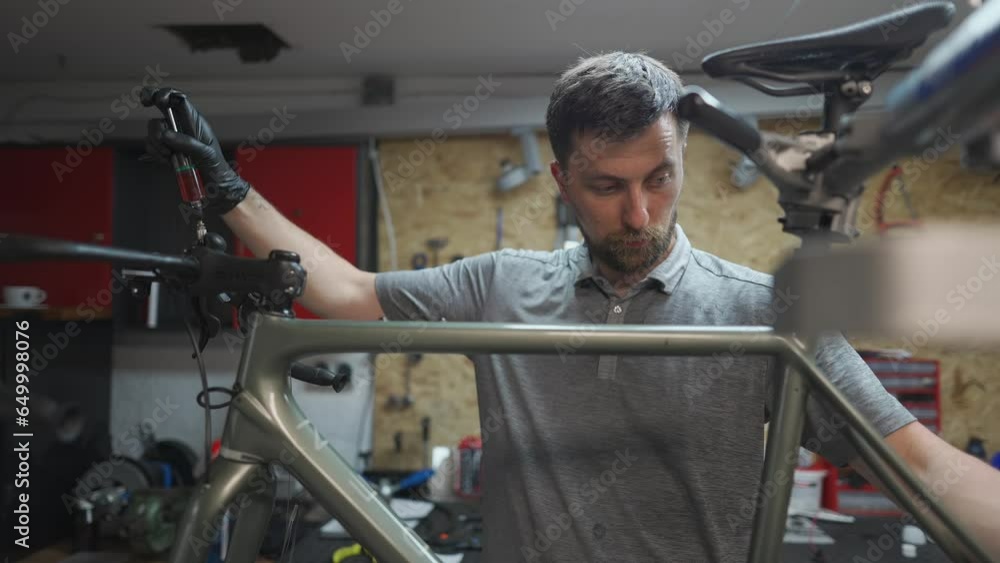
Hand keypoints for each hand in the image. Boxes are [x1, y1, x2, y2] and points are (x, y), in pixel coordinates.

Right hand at [142, 87, 250, 214]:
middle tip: (164, 142)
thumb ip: (187, 143)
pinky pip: (151, 146)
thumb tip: (166, 134)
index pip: (176, 98)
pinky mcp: (166, 151)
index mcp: (194, 121)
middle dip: (157, 130)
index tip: (150, 101)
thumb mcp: (206, 154)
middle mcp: (182, 127)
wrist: (216, 189)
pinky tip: (169, 163)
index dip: (162, 93)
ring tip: (172, 158)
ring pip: (153, 132)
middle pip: (159, 115)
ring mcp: (173, 139)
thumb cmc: (216, 169)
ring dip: (158, 146)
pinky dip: (156, 155)